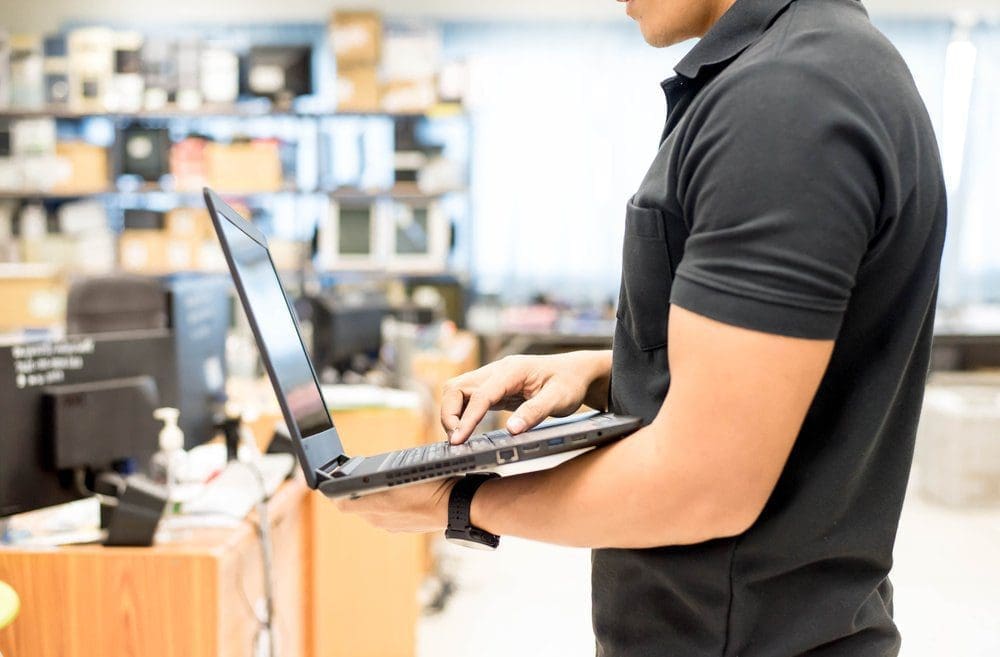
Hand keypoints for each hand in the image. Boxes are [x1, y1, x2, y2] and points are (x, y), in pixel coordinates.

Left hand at [336, 478, 456, 532]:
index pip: (341, 502)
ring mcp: (391, 525)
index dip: (333, 489)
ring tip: (378, 482)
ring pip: (372, 509)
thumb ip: (366, 486)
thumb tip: (340, 497)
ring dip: (371, 497)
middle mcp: (378, 520)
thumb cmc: (428, 486)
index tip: (330, 479)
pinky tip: (398, 493)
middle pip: (355, 505)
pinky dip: (387, 504)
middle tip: (353, 474)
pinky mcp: (403, 527)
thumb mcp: (396, 476)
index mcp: (373, 508)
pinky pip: (387, 514)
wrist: (456, 505)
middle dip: (352, 491)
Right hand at [440, 351, 611, 443]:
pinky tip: (466, 431)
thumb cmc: (570, 383)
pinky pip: (469, 399)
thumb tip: (511, 430)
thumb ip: (535, 412)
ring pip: (458, 391)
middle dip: (449, 414)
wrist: (577, 372)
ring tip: (460, 438)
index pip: (480, 394)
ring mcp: (493, 379)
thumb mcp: (560, 399)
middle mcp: (497, 371)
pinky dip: (462, 414)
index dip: (467, 418)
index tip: (458, 440)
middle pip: (457, 387)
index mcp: (512, 370)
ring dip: (452, 413)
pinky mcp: (495, 389)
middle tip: (456, 442)